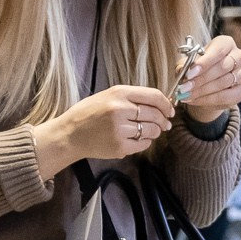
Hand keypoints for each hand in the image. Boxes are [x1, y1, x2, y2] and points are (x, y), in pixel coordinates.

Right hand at [37, 85, 173, 173]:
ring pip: (151, 130)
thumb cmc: (89, 114)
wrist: (70, 134)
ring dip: (155, 132)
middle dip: (163, 120)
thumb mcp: (108, 96)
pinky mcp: (120, 146)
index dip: (166, 104)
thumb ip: (131, 98)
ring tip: (150, 131)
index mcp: (119, 93)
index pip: (154, 96)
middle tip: (165, 124)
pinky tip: (137, 139)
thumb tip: (159, 104)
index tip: (170, 110)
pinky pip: (143, 144)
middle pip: (155, 114)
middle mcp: (120, 109)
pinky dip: (145, 142)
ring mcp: (120, 129)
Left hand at [175, 34, 240, 121]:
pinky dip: (207, 100)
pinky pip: (225, 97)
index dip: (204, 63)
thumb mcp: (189, 63)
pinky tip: (194, 100)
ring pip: (224, 83)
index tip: (189, 74)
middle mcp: (239, 56)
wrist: (208, 84)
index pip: (219, 51)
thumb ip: (185, 65)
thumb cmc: (199, 68)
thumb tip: (182, 70)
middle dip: (201, 79)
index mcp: (227, 43)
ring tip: (186, 95)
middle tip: (184, 87)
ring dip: (202, 91)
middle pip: (222, 68)